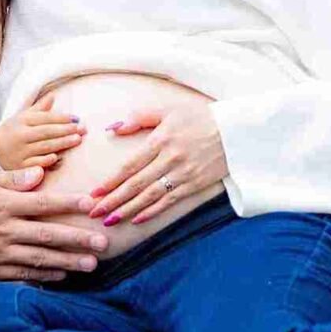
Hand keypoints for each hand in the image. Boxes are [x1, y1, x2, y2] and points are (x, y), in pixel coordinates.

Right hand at [0, 100, 83, 171]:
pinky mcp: (19, 166)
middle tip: (82, 128)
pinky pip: (35, 163)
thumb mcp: (22, 117)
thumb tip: (53, 95)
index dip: (61, 118)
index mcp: (22, 120)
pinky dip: (46, 160)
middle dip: (65, 130)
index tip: (76, 118)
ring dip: (62, 143)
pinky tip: (57, 157)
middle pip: (46, 131)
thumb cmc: (12, 132)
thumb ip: (38, 108)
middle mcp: (20, 135)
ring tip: (77, 139)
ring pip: (44, 146)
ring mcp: (20, 151)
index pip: (44, 118)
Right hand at [0, 170, 107, 282]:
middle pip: (48, 235)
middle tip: (104, 243)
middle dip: (79, 240)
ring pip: (39, 259)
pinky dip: (42, 277)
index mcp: (0, 203)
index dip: (69, 204)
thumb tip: (40, 174)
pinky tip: (60, 276)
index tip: (92, 204)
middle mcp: (1, 230)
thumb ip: (9, 179)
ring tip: (91, 265)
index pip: (43, 203)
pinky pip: (20, 276)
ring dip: (68, 263)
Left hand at [83, 106, 226, 227]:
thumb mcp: (168, 110)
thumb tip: (113, 128)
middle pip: (136, 184)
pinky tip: (137, 219)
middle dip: (113, 200)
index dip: (110, 181)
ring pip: (150, 196)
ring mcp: (183, 174)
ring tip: (110, 220)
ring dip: (128, 210)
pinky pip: (170, 202)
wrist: (235, 130)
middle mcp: (170, 159)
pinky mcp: (195, 185)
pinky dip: (152, 212)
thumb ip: (139, 118)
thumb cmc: (199, 117)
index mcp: (161, 140)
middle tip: (94, 212)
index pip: (129, 165)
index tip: (94, 192)